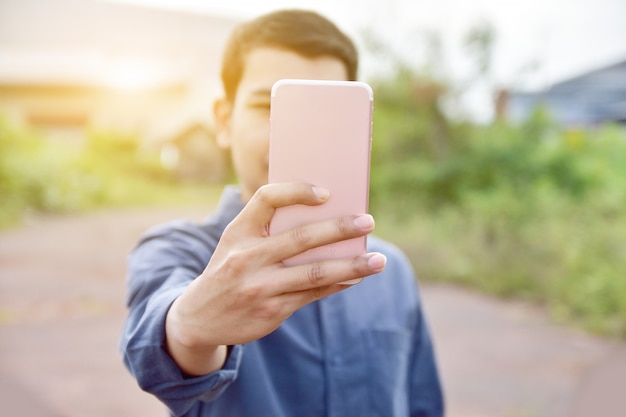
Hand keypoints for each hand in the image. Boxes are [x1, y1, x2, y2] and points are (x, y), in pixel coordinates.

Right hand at [165, 182, 386, 374]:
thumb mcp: (236, 244)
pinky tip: (356, 278)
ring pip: (314, 273)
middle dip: (339, 229)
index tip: (326, 193)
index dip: (297, 191)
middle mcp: (247, 258)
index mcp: (237, 232)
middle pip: (301, 238)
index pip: (267, 199)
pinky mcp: (272, 311)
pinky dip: (338, 285)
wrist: (197, 317)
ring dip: (351, 266)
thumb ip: (269, 231)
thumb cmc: (228, 270)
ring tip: (378, 260)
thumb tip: (326, 222)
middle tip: (368, 221)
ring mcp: (260, 287)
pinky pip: (312, 295)